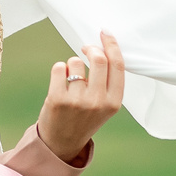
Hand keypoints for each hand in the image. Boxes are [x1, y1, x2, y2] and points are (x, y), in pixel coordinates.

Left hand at [37, 31, 124, 161]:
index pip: (118, 65)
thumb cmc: (84, 117)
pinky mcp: (57, 99)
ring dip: (72, 64)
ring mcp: (77, 101)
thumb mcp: (104, 104)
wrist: (62, 142)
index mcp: (114, 102)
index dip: (111, 45)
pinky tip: (60, 82)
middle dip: (91, 48)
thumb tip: (103, 47)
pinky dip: (59, 70)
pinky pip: (59, 68)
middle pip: (98, 59)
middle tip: (86, 48)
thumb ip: (107, 81)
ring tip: (71, 80)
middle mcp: (98, 101)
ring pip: (75, 62)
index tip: (105, 33)